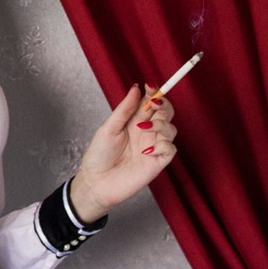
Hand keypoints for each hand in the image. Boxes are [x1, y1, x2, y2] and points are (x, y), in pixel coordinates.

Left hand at [69, 84, 177, 222]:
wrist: (96, 182)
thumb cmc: (99, 155)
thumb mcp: (108, 128)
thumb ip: (124, 109)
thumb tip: (136, 88)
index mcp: (134, 122)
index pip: (150, 103)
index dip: (154, 93)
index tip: (150, 86)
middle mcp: (146, 132)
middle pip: (165, 113)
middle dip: (163, 105)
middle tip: (152, 105)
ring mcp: (153, 147)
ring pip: (171, 129)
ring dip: (161, 125)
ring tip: (144, 129)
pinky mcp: (157, 162)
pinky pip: (170, 149)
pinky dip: (162, 146)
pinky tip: (146, 150)